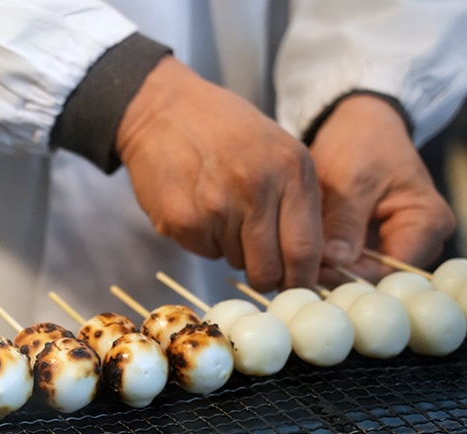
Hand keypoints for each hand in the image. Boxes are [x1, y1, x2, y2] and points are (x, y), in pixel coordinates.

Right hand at [115, 56, 322, 291]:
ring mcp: (217, 208)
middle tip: (255, 259)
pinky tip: (196, 205)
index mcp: (292, 170)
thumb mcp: (279, 150)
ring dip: (231, 248)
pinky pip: (204, 252)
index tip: (295, 283)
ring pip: (234, 262)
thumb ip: (297, 201)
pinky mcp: (183, 221)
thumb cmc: (225, 130)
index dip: (300, 277)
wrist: (163, 110)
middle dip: (264, 274)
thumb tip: (310, 262)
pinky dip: (203, 239)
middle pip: (269, 270)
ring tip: (220, 208)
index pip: (305, 251)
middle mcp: (258, 189)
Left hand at [309, 94, 455, 284]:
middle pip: (375, 277)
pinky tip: (298, 256)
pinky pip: (348, 264)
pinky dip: (325, 261)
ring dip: (327, 270)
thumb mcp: (350, 180)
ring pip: (358, 274)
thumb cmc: (360, 145)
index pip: (391, 269)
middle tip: (292, 273)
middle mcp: (419, 242)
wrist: (356, 127)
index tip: (311, 271)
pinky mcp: (371, 246)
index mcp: (427, 223)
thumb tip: (335, 262)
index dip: (351, 275)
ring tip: (291, 262)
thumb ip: (344, 222)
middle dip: (335, 275)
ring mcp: (395, 246)